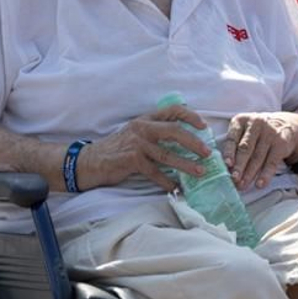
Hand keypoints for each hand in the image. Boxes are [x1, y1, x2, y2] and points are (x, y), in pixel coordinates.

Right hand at [75, 105, 210, 192]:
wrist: (90, 161)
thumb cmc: (116, 149)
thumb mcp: (135, 133)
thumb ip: (154, 132)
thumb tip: (182, 138)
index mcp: (145, 119)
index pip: (172, 110)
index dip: (190, 116)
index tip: (204, 126)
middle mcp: (142, 128)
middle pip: (174, 131)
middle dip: (193, 142)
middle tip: (207, 153)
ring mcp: (137, 144)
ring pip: (167, 154)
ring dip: (186, 164)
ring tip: (199, 172)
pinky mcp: (131, 160)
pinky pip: (155, 172)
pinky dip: (167, 181)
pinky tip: (175, 188)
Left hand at [223, 112, 297, 189]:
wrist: (284, 125)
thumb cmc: (257, 133)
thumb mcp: (244, 131)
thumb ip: (235, 145)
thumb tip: (227, 168)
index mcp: (241, 120)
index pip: (233, 137)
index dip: (229, 152)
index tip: (227, 164)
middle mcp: (255, 124)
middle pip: (245, 148)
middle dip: (239, 166)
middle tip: (234, 180)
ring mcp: (269, 132)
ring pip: (257, 157)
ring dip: (250, 174)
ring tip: (243, 185)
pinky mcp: (281, 143)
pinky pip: (272, 161)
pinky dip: (265, 174)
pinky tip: (260, 184)